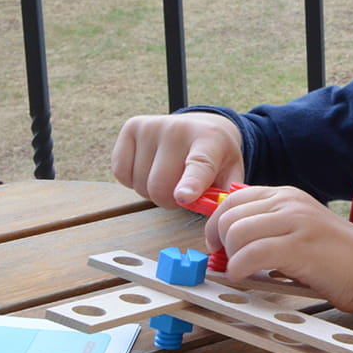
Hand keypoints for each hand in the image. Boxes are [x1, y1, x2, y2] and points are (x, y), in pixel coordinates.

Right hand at [111, 112, 243, 208]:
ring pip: (140, 184)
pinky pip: (121, 174)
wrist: (202, 126)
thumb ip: (224, 197)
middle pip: (160, 187)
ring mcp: (152, 126)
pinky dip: (134, 181)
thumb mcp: (231, 173)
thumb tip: (214, 226)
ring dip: (152, 192)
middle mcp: (179, 129)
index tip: (183, 196)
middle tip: (183, 191)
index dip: (190, 184)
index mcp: (210, 140)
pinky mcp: (131, 128)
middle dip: (170, 200)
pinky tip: (150, 168)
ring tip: (168, 175)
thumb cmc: (216, 157)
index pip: (198, 165)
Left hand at [206, 185, 352, 311]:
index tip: (218, 245)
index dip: (217, 224)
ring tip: (243, 270)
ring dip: (231, 256)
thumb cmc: (336, 256)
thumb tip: (227, 243)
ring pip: (237, 232)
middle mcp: (289, 202)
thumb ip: (269, 228)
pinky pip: (251, 254)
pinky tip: (246, 277)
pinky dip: (240, 269)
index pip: (233, 199)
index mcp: (287, 196)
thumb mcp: (299, 229)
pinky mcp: (300, 246)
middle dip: (221, 242)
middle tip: (229, 262)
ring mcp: (296, 222)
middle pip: (230, 215)